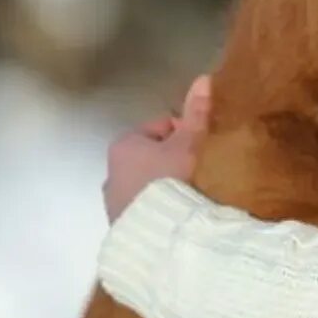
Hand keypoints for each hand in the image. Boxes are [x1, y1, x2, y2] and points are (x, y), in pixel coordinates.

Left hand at [103, 75, 212, 222]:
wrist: (161, 239)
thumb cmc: (174, 181)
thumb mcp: (190, 144)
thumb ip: (196, 113)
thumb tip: (204, 78)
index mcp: (124, 145)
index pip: (161, 127)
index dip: (187, 133)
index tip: (205, 146)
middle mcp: (112, 172)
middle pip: (154, 158)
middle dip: (176, 162)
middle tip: (206, 171)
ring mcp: (116, 205)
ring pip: (150, 185)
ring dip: (169, 188)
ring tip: (197, 197)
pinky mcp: (125, 230)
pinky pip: (149, 210)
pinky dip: (164, 209)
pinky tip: (184, 217)